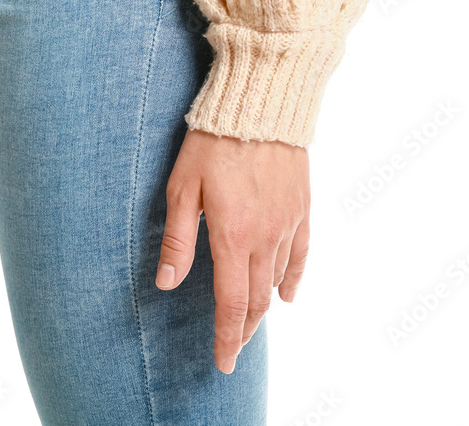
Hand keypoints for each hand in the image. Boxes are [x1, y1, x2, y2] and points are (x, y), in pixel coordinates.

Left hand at [154, 128, 309, 373]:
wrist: (259, 106)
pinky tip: (286, 294)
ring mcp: (288, 223)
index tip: (223, 363)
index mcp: (232, 237)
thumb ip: (178, 238)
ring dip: (262, 307)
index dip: (226, 337)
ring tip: (248, 324)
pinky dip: (292, 279)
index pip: (230, 303)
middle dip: (242, 330)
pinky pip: (300, 254)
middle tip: (232, 350)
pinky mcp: (302, 207)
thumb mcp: (181, 188)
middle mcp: (265, 238)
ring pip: (276, 280)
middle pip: (255, 300)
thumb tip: (167, 282)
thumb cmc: (211, 143)